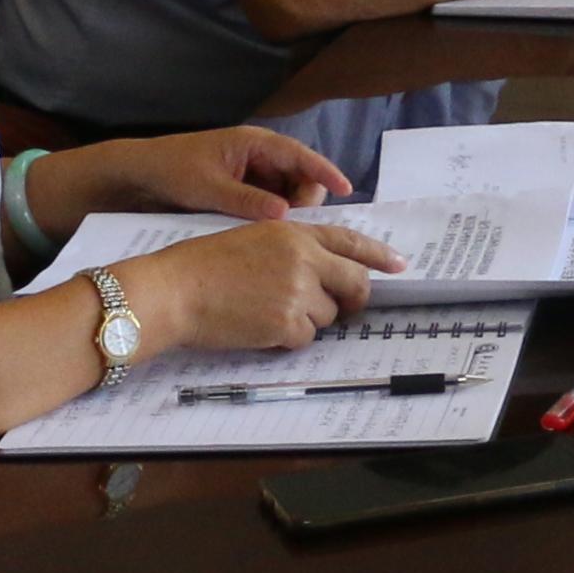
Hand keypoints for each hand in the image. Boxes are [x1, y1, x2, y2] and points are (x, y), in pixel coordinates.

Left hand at [57, 123, 350, 223]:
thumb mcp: (207, 188)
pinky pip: (269, 201)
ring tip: (284, 235)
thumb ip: (247, 201)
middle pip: (299, 175)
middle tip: (299, 227)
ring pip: (286, 191)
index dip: (325, 171)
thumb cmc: (171, 171)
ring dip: (290, 209)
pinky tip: (267, 234)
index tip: (346, 190)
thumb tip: (285, 215)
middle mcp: (258, 155)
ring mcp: (250, 173)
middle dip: (306, 198)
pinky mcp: (241, 190)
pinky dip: (273, 215)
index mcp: (254, 144)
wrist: (135, 176)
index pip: (300, 155)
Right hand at [125, 215, 401, 354]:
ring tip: (267, 313)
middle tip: (344, 310)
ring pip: (328, 316)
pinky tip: (260, 330)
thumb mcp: (254, 237)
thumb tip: (324, 272)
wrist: (174, 290)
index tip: (399, 265)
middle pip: (353, 282)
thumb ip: (293, 249)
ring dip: (307, 321)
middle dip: (353, 299)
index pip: (350, 241)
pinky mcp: (286, 322)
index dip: (378, 254)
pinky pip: (304, 338)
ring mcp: (298, 291)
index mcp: (296, 232)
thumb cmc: (202, 265)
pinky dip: (287, 340)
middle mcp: (305, 259)